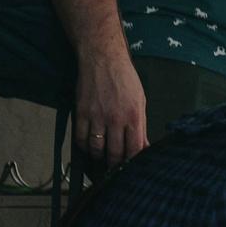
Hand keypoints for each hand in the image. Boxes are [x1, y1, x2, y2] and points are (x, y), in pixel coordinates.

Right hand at [74, 48, 149, 169]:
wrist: (103, 59)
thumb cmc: (124, 79)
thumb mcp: (140, 101)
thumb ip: (141, 126)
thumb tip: (144, 147)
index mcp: (134, 116)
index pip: (135, 149)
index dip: (133, 162)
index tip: (131, 167)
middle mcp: (116, 118)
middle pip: (115, 153)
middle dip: (115, 164)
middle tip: (114, 166)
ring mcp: (97, 116)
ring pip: (96, 149)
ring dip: (99, 157)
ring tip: (102, 156)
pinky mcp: (81, 112)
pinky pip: (81, 138)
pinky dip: (84, 146)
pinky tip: (89, 146)